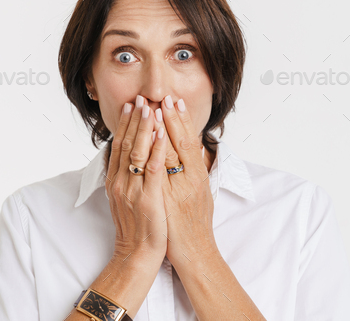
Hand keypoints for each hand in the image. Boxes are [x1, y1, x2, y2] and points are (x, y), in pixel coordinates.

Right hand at [106, 96, 169, 262]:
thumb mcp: (124, 199)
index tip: (130, 106)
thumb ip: (125, 178)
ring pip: (138, 151)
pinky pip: (153, 168)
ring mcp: (133, 189)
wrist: (136, 254)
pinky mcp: (149, 197)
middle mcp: (120, 182)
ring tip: (150, 106)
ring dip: (145, 127)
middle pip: (126, 143)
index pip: (118, 145)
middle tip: (139, 98)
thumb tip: (127, 159)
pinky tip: (162, 133)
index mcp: (115, 181)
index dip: (124, 124)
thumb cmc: (135, 228)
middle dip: (134, 119)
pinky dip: (158, 148)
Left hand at [152, 95, 218, 267]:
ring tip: (153, 108)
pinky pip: (157, 171)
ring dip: (160, 129)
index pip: (189, 142)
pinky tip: (150, 138)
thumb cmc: (193, 224)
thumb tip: (185, 150)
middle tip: (163, 97)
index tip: (175, 102)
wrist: (193, 252)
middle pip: (180, 143)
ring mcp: (176, 189)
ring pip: (169, 153)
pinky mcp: (162, 199)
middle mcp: (190, 180)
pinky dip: (154, 153)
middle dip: (170, 118)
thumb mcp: (198, 194)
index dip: (182, 120)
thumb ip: (192, 172)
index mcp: (198, 176)